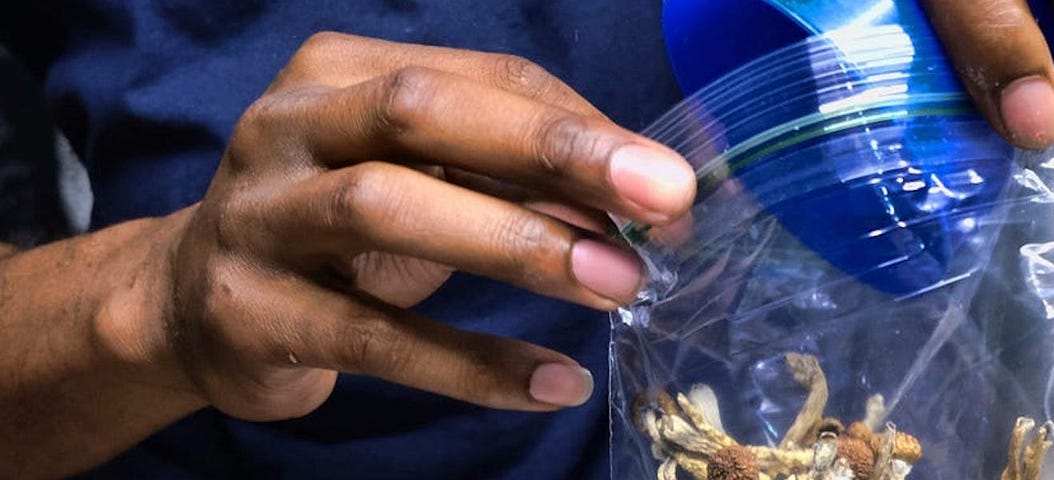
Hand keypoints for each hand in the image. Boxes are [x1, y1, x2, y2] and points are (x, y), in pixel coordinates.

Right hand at [156, 32, 694, 420]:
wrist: (193, 306)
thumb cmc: (339, 228)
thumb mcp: (423, 180)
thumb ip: (514, 178)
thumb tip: (640, 207)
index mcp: (341, 72)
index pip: (484, 76)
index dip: (583, 126)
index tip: (668, 182)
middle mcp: (289, 126)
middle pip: (425, 113)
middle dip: (553, 150)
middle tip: (661, 199)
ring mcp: (258, 216)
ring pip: (387, 208)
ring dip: (517, 245)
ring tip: (615, 284)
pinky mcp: (249, 312)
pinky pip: (374, 338)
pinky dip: (471, 362)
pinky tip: (553, 380)